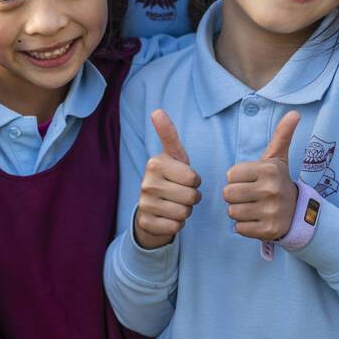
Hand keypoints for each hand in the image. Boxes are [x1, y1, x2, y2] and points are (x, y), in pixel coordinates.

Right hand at [134, 110, 201, 249]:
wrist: (151, 209)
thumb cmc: (169, 178)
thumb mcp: (173, 156)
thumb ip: (168, 134)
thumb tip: (157, 110)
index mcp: (155, 164)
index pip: (194, 178)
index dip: (194, 181)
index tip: (184, 179)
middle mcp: (146, 183)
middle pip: (191, 197)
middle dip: (191, 198)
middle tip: (181, 194)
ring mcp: (144, 204)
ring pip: (184, 213)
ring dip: (185, 211)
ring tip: (175, 205)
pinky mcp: (146, 223)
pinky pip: (176, 227)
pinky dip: (177, 224)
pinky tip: (168, 217)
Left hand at [223, 112, 300, 241]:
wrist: (297, 212)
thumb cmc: (277, 181)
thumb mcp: (278, 158)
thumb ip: (282, 135)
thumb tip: (294, 112)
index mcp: (269, 169)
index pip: (230, 175)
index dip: (236, 179)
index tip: (250, 180)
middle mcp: (271, 190)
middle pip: (228, 194)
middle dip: (234, 195)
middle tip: (249, 195)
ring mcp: (271, 211)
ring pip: (232, 212)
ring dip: (238, 211)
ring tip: (253, 207)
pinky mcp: (268, 230)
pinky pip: (239, 229)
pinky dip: (244, 226)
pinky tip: (257, 220)